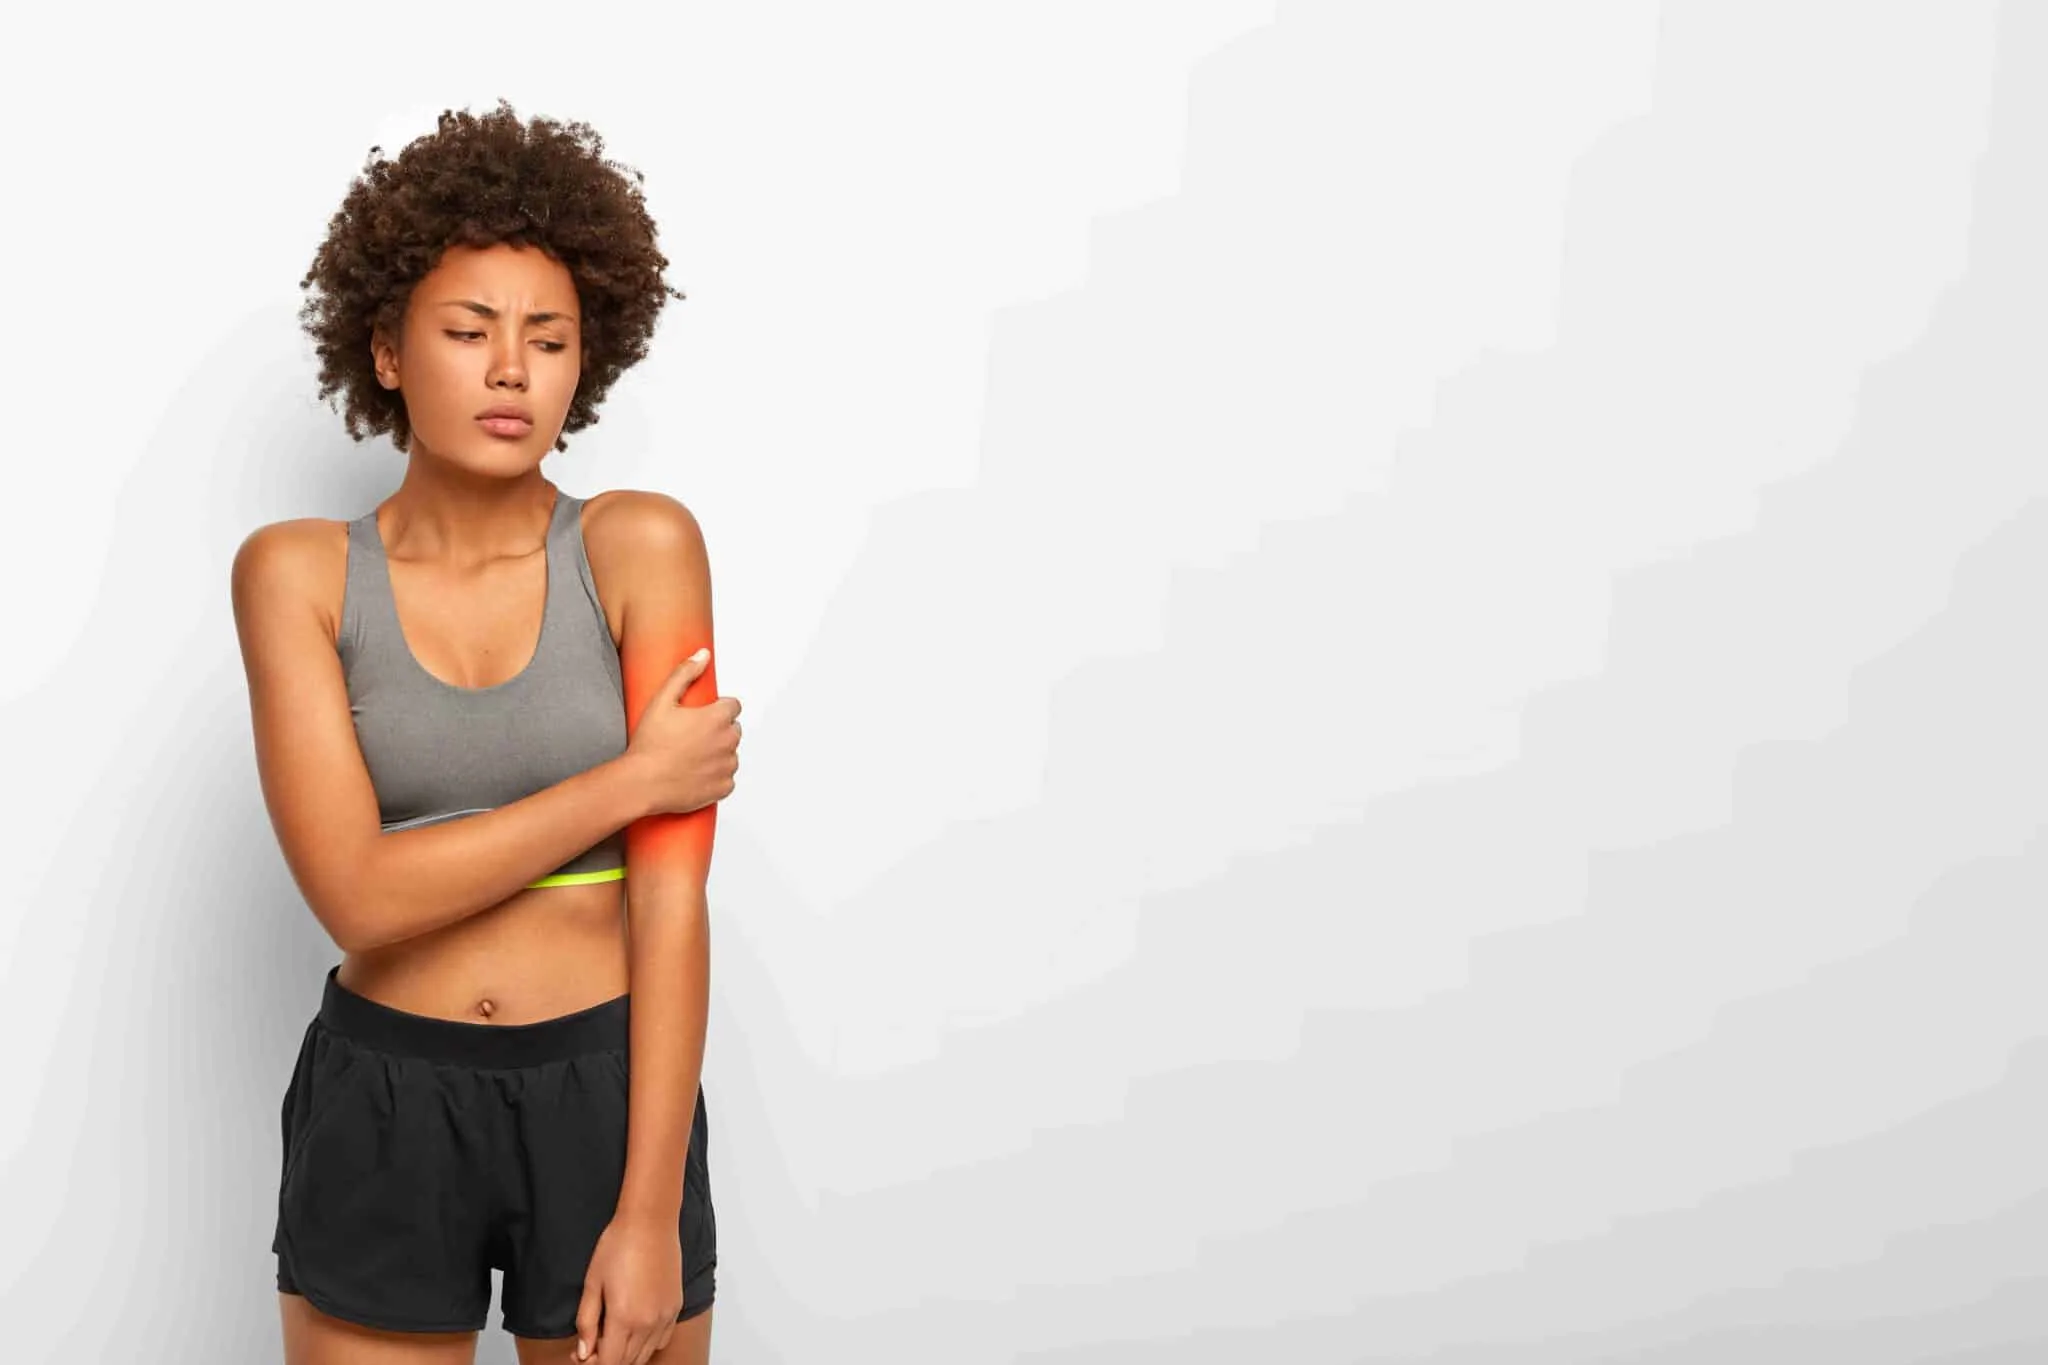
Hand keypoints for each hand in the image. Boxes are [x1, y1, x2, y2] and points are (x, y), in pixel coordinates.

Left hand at [573, 1207, 683, 1363]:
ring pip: (645, 1355)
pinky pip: (662, 1340)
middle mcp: (648, 1323)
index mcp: (624, 1319)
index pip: (609, 1363)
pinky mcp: (675, 1307)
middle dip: (607, 1359)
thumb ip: (586, 1323)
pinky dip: (647, 1344)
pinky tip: (636, 1328)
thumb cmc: (619, 1246)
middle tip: (593, 1343)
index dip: (593, 1364)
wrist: (649, 1222)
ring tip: (613, 1335)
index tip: (582, 1354)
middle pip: (627, 1362)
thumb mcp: (592, 1284)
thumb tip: (583, 1353)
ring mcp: (665, 1316)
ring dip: (627, 1354)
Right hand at [624, 648, 741, 817]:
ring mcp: (727, 766)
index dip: (718, 709)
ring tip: (691, 756)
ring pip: (730, 754)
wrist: (641, 783)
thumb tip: (703, 654)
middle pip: (734, 729)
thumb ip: (684, 673)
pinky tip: (696, 773)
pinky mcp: (724, 787)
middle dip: (719, 730)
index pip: (734, 706)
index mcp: (718, 718)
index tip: (702, 716)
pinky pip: (727, 778)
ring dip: (718, 753)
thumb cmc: (649, 743)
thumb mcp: (662, 700)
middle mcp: (728, 741)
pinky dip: (716, 776)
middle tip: (691, 736)